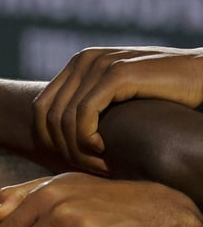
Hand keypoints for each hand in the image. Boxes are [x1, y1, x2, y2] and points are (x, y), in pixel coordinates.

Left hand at [34, 46, 202, 167]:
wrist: (202, 77)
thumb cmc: (162, 97)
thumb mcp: (116, 100)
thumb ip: (88, 107)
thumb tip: (53, 138)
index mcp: (78, 64)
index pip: (40, 108)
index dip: (48, 140)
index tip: (70, 161)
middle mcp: (83, 60)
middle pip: (47, 115)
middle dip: (61, 148)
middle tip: (86, 166)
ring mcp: (98, 63)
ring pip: (63, 118)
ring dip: (76, 149)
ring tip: (98, 164)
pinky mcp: (116, 73)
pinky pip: (83, 115)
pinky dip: (87, 139)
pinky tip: (104, 150)